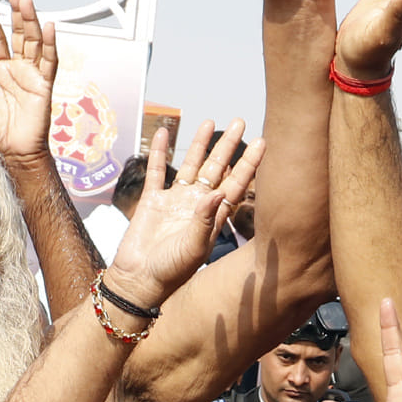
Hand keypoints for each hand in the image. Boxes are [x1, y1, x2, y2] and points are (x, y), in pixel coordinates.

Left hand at [0, 0, 58, 171]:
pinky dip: (49, 44)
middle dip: (16, 12)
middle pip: (19, 33)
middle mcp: (17, 68)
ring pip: (34, 42)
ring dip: (31, 21)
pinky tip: (48, 26)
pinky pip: (49, 62)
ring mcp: (32, 75)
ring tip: (27, 1)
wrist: (14, 153)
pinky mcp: (44, 86)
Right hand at [107, 121, 257, 307]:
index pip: (236, 184)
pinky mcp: (152, 201)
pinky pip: (157, 171)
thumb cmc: (171, 271)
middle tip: (240, 122)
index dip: (248, 164)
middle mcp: (197, 205)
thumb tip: (218, 191)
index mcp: (213, 217)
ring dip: (199, 144)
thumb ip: (206, 220)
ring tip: (209, 122)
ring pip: (190, 166)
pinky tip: (165, 132)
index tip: (262, 143)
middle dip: (228, 146)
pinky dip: (160, 152)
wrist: (139, 280)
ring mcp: (175, 201)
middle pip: (216, 168)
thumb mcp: (194, 247)